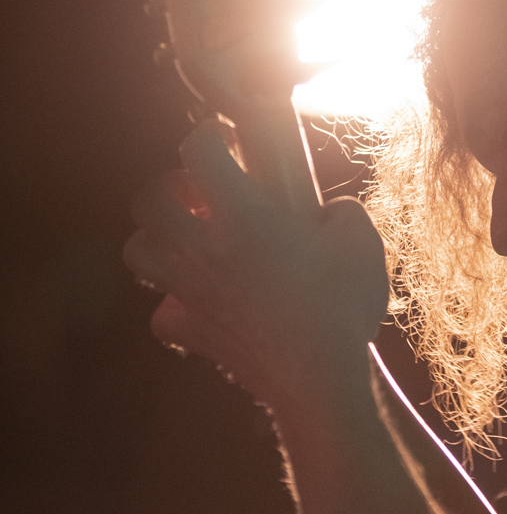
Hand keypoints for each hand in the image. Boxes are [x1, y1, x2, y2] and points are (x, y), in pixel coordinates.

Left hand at [124, 123, 389, 418]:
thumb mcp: (362, 242)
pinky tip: (202, 302)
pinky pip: (163, 314)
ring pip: (138, 251)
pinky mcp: (193, 331)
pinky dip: (173, 304)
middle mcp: (203, 247)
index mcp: (241, 214)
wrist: (320, 379)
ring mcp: (190, 291)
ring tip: (189, 240)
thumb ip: (343, 212)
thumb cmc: (342, 306)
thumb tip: (333, 210)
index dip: (210, 133)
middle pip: (149, 199)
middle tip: (201, 193)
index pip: (198, 149)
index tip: (227, 137)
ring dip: (157, 239)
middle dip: (170, 187)